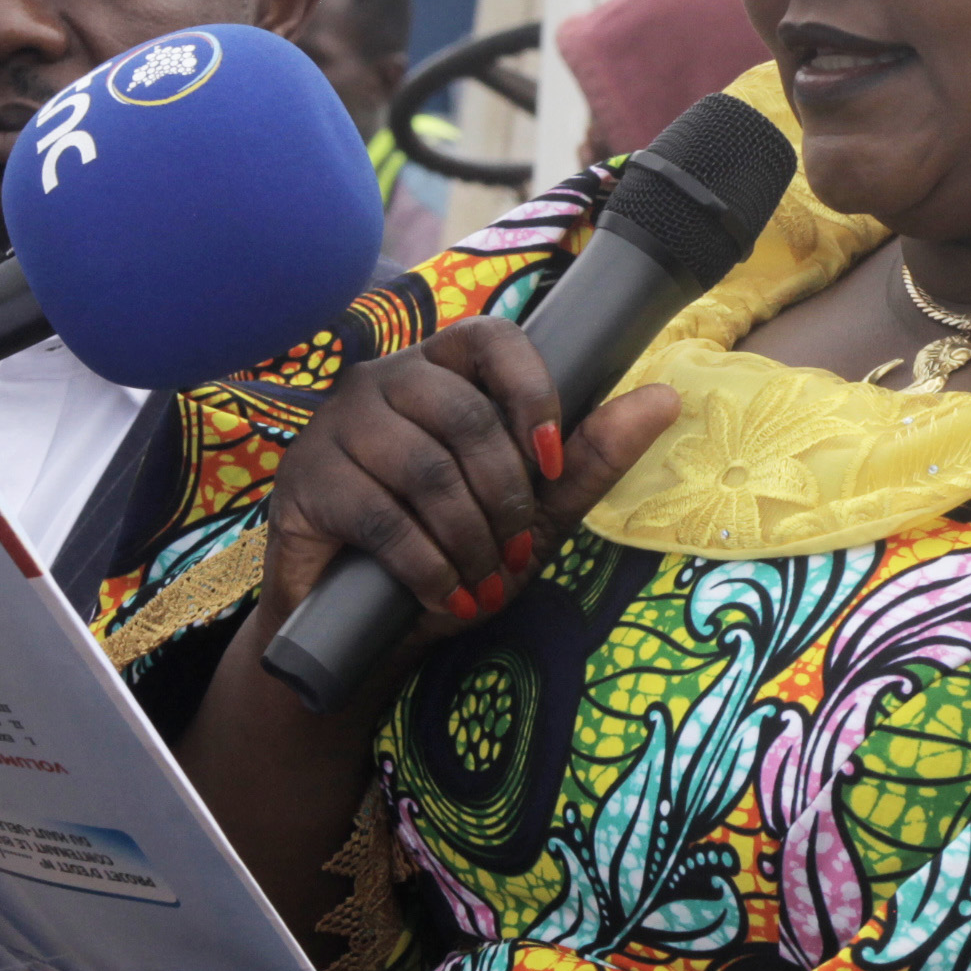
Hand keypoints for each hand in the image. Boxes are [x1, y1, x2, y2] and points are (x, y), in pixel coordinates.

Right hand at [257, 320, 674, 637]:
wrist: (362, 632)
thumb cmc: (452, 555)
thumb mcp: (534, 513)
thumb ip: (590, 457)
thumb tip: (666, 397)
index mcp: (441, 370)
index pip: (492, 338)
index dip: (531, 394)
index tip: (550, 462)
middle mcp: (383, 381)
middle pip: (464, 414)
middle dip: (505, 497)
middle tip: (514, 555)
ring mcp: (336, 426)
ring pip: (425, 467)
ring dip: (470, 538)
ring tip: (483, 582)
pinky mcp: (304, 482)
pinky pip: (381, 515)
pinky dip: (428, 565)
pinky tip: (445, 594)